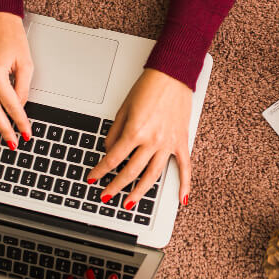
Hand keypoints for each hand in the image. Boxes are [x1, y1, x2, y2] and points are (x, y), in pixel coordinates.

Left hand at [86, 68, 192, 209]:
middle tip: (106, 195)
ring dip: (139, 192)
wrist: (172, 74)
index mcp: (135, 131)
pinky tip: (180, 198)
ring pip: (153, 175)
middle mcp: (152, 141)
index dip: (100, 171)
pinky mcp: (181, 141)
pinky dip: (184, 184)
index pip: (113, 159)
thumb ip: (115, 132)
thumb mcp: (123, 108)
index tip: (93, 178)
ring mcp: (168, 143)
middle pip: (130, 171)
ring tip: (129, 203)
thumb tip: (110, 151)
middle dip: (115, 186)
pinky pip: (184, 166)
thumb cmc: (149, 87)